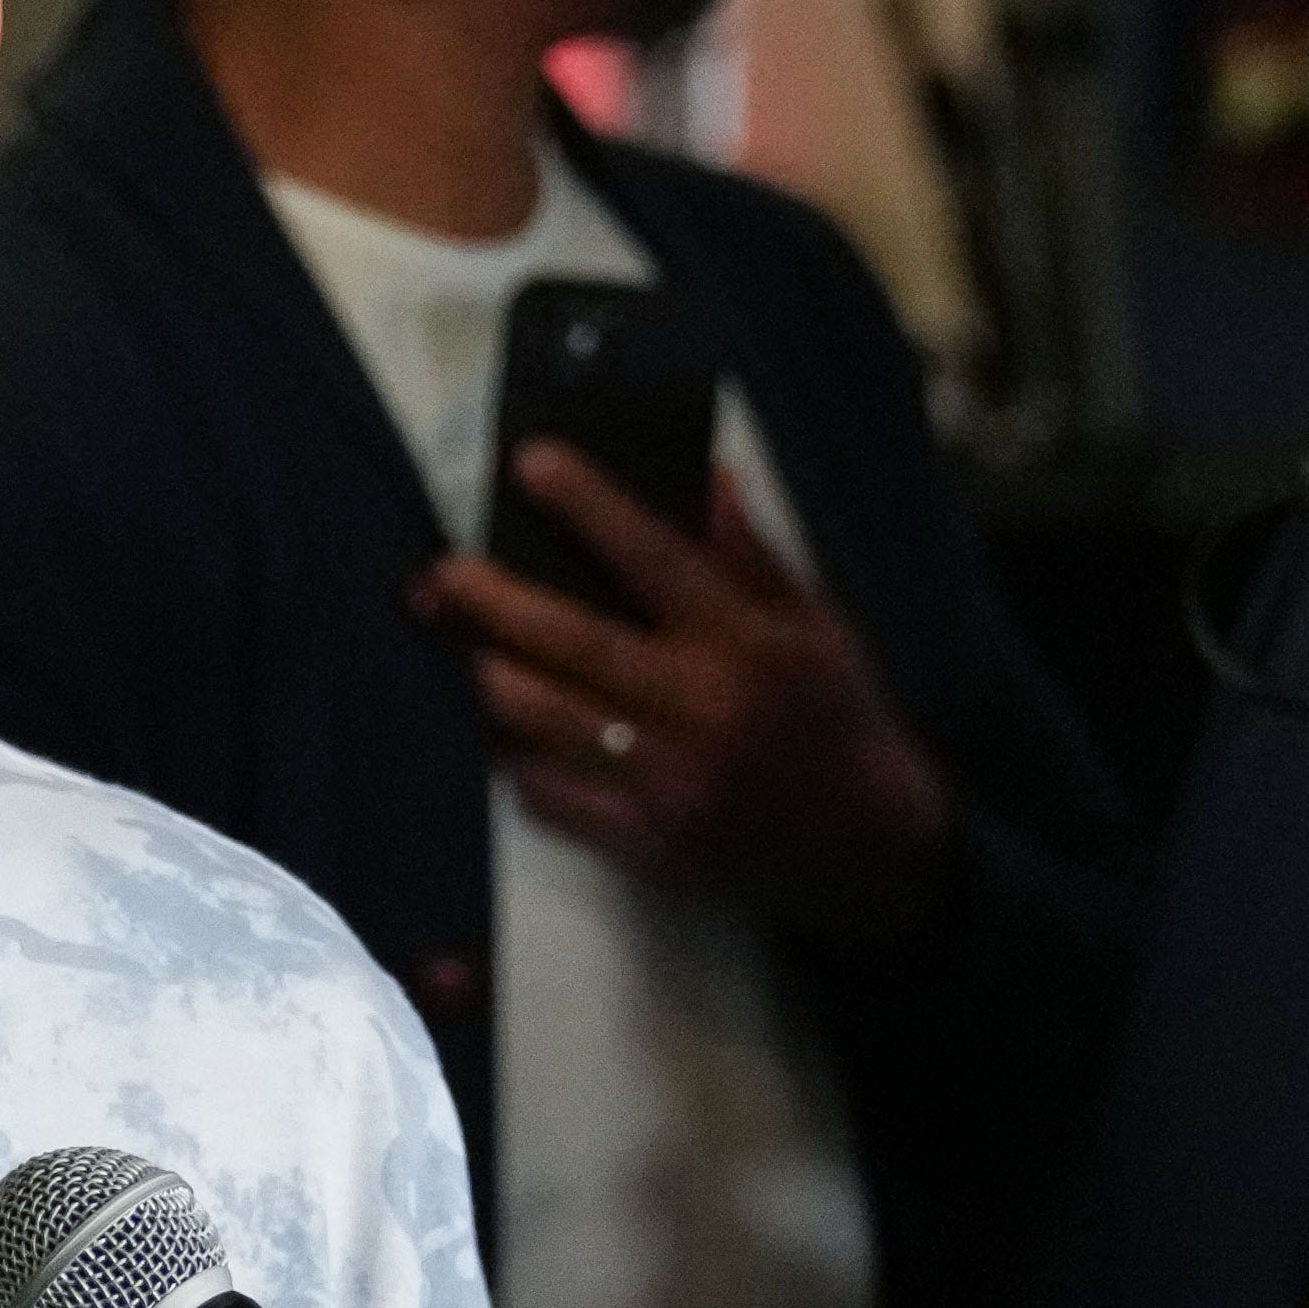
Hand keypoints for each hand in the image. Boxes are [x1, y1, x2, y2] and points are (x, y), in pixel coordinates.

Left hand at [416, 455, 952, 940]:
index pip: (654, 557)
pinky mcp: (645, 845)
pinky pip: (554, 798)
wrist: (866, 844)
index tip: (530, 462)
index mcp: (746, 644)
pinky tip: (501, 734)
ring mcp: (668, 784)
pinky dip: (518, 762)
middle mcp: (702, 710)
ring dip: (493, 680)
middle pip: (575, 644)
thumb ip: (753, 556)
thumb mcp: (816, 624)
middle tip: (443, 573)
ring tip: (464, 649)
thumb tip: (705, 475)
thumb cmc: (837, 715)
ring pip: (548, 724)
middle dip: (497, 603)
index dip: (589, 505)